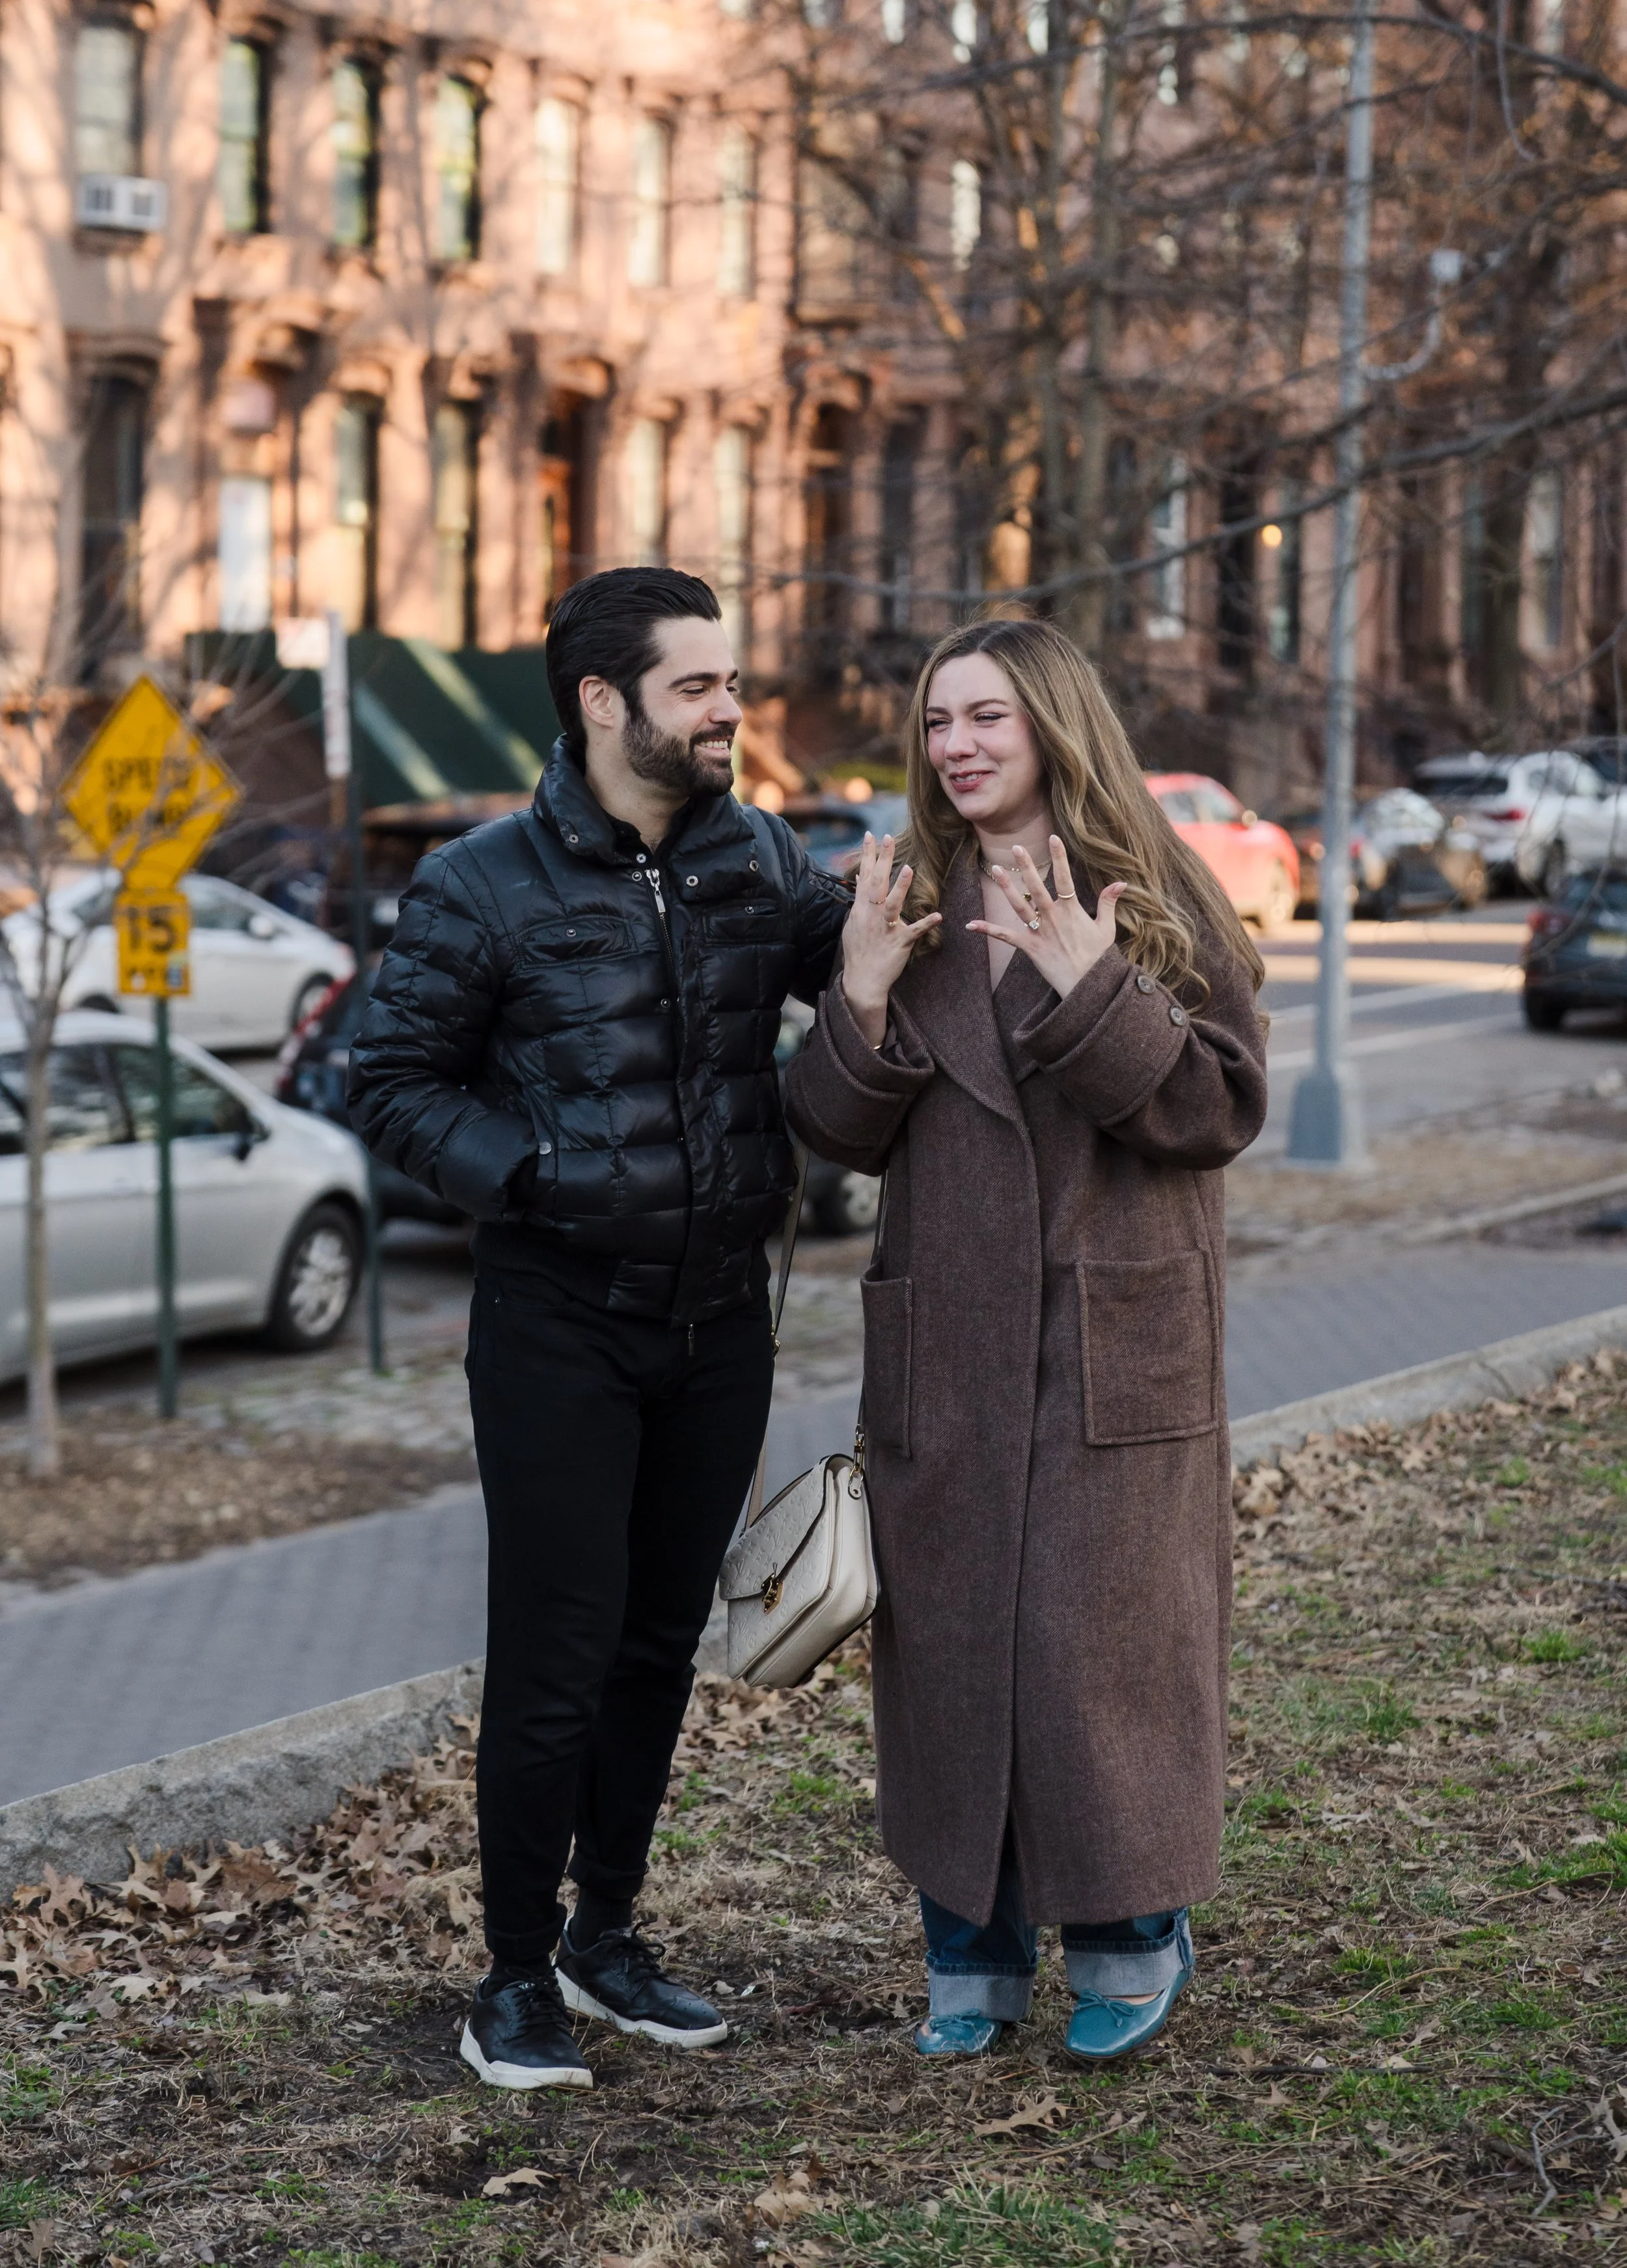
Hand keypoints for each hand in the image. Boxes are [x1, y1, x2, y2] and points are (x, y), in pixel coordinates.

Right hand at [839, 832, 941, 1046]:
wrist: (863, 981)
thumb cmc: (859, 950)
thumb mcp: (853, 923)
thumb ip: (859, 899)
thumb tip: (861, 877)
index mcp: (861, 909)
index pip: (864, 877)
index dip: (867, 856)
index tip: (871, 835)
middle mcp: (871, 916)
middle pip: (876, 884)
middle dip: (882, 860)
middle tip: (887, 838)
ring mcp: (885, 929)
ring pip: (892, 905)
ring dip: (900, 887)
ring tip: (908, 868)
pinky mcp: (899, 943)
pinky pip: (914, 932)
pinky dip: (925, 924)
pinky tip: (938, 916)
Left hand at [967, 836, 1125, 997]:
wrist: (1088, 987)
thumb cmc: (1098, 958)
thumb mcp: (1106, 928)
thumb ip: (1109, 903)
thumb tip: (1120, 882)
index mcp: (1072, 910)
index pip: (1065, 878)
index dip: (1059, 857)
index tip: (1053, 838)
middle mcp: (1053, 918)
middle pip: (1037, 887)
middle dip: (1026, 866)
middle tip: (1015, 847)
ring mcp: (1040, 932)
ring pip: (1020, 906)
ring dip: (1007, 888)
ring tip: (996, 869)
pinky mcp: (1030, 948)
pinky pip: (1006, 937)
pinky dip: (988, 930)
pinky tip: (971, 924)